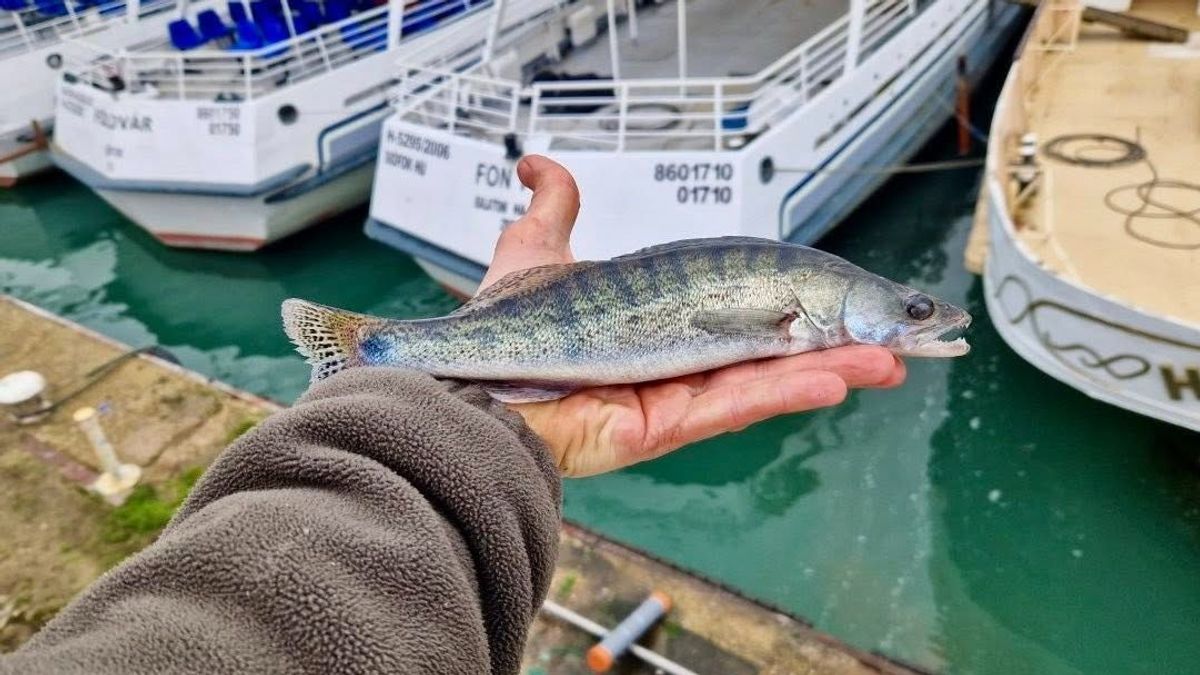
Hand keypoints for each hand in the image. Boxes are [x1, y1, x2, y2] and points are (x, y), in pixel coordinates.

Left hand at [483, 155, 905, 476]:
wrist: (468, 380)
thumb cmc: (502, 326)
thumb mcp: (533, 251)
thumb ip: (553, 210)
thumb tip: (539, 164)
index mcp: (660, 325)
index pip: (742, 310)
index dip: (794, 303)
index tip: (844, 296)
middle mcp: (673, 364)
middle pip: (769, 351)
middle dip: (833, 345)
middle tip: (895, 340)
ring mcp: (672, 398)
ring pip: (765, 380)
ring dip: (830, 370)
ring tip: (890, 361)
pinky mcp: (663, 426)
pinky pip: (734, 405)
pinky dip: (785, 391)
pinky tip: (837, 376)